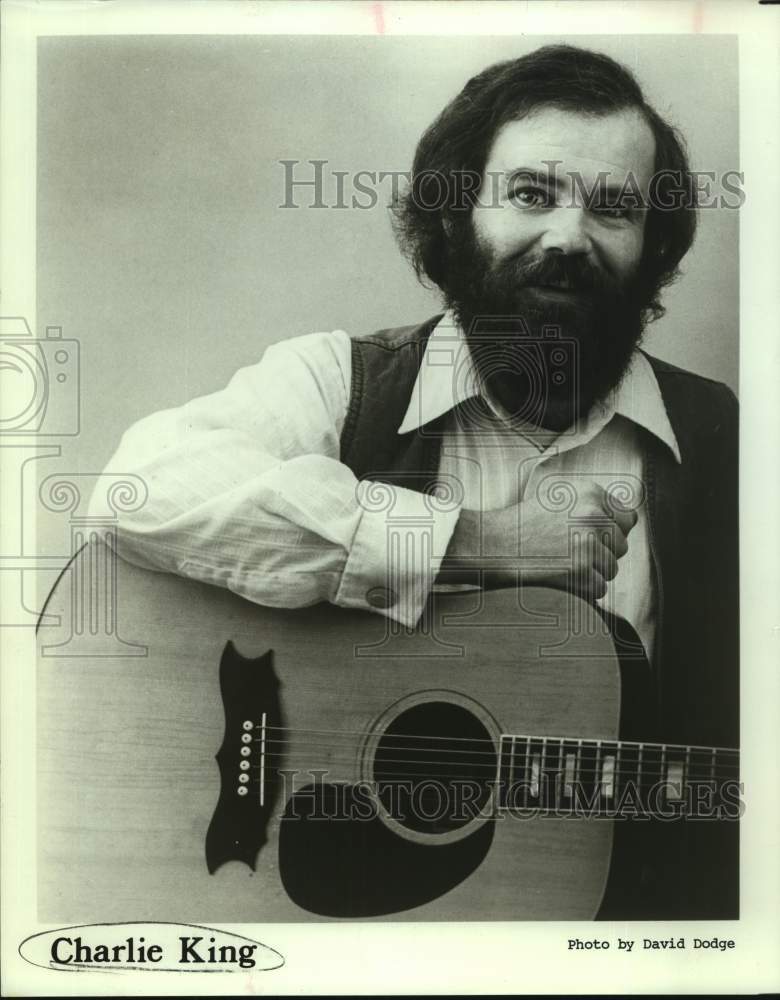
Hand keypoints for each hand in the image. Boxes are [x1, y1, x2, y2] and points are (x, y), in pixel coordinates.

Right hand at [438, 483, 637, 600]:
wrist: (489, 545)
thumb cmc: (520, 526)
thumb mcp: (556, 498)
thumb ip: (593, 504)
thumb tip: (630, 520)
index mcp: (590, 493)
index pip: (628, 519)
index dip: (611, 533)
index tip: (587, 538)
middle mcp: (593, 513)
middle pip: (620, 547)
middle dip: (599, 555)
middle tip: (565, 553)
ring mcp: (588, 542)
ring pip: (610, 569)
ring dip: (589, 574)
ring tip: (558, 565)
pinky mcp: (581, 569)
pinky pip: (599, 589)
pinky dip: (581, 591)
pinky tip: (557, 578)